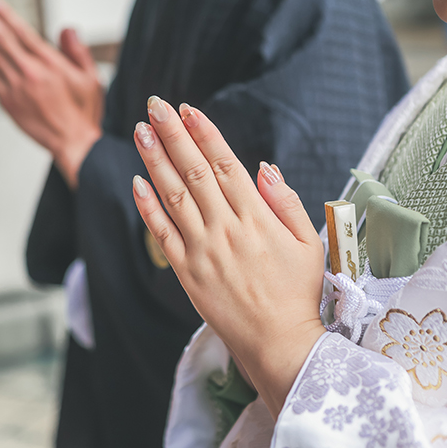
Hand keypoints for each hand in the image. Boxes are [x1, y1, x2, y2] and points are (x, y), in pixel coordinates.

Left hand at [0, 0, 103, 188]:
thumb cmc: (84, 111)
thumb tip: (66, 28)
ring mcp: (17, 89)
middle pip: (3, 40)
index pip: (24, 34)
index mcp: (52, 65)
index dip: (6, 16)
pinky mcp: (8, 103)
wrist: (73, 143)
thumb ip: (78, 52)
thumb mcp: (91, 78)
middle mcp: (32, 74)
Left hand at [131, 96, 325, 417]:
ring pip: (173, 195)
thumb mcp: (309, 244)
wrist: (277, 341)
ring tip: (141, 131)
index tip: (188, 109)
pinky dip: (148, 206)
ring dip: (155, 160)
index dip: (204, 133)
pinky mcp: (187, 272)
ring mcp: (203, 250)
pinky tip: (137, 182)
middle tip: (155, 106)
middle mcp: (226, 228)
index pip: (225, 164)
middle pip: (194, 170)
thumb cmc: (297, 292)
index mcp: (257, 218)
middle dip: (173, 134)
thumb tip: (264, 167)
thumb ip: (287, 202)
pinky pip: (162, 233)